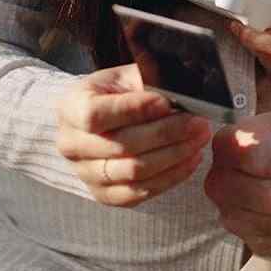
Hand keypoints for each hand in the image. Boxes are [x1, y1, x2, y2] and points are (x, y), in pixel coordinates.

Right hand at [55, 63, 211, 206]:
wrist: (106, 117)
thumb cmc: (120, 92)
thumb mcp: (128, 75)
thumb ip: (148, 79)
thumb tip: (178, 91)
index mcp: (71, 108)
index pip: (95, 115)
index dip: (133, 110)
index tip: (166, 102)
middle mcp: (71, 145)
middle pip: (120, 146)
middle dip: (166, 133)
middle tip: (199, 122)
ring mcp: (85, 173)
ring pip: (133, 172)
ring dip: (174, 156)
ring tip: (200, 139)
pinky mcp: (103, 194)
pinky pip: (138, 193)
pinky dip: (170, 177)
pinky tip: (191, 159)